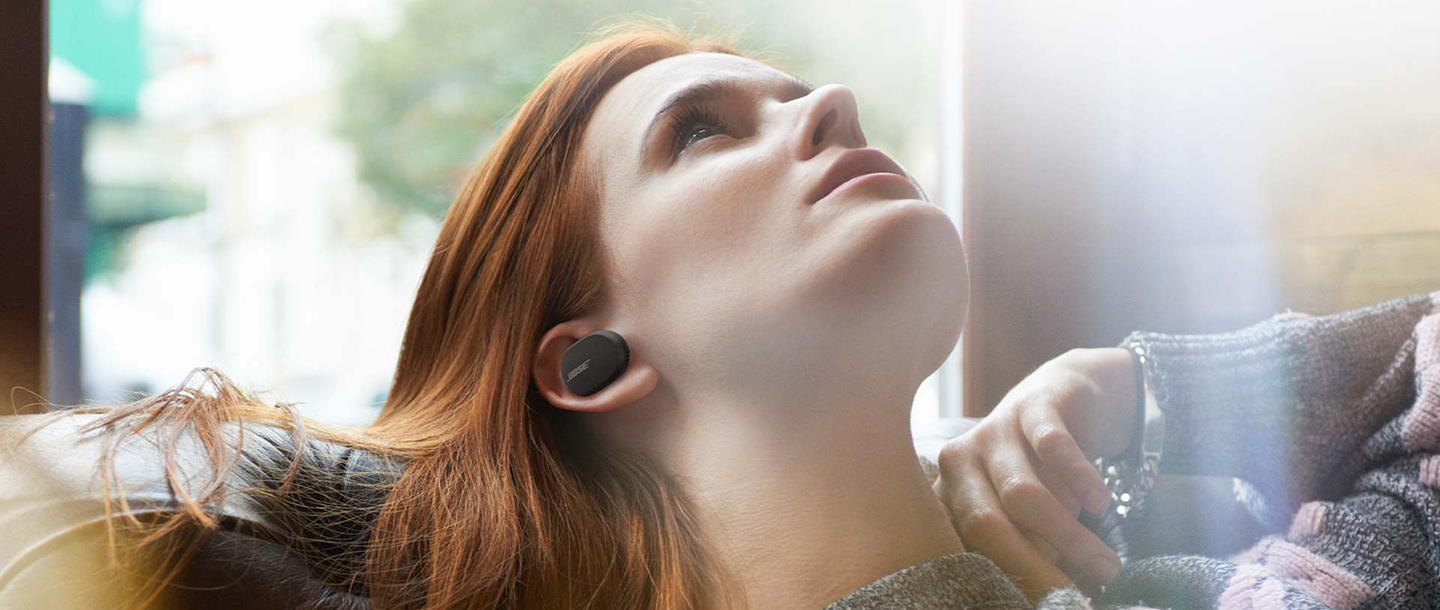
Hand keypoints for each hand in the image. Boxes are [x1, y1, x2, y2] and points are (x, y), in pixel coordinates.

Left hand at [932, 348, 1137, 601]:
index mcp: (947, 495)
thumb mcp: (1022, 515)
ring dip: (1067, 535)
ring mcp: (993, 430)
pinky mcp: (1032, 404)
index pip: (959, 545)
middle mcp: (960, 461)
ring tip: (1107, 566)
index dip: (996, 579)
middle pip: (985, 524)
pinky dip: (1079, 479)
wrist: (1069, 394)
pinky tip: (1101, 504)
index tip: (1035, 605)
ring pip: (1024, 494)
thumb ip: (1020, 548)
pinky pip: (1053, 446)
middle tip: (1070, 599)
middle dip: (1031, 568)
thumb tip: (1040, 599)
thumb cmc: (1040, 472)